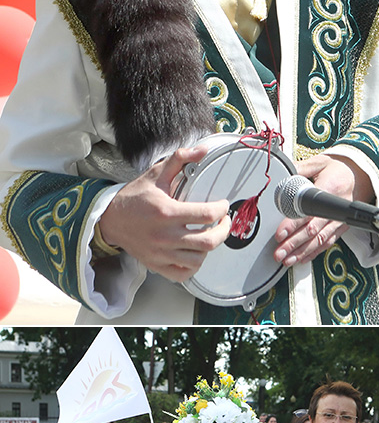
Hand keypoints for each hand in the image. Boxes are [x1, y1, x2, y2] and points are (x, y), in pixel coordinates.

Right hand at [99, 144, 230, 278]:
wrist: (110, 219)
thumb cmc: (134, 197)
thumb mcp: (155, 175)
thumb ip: (179, 160)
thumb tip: (201, 150)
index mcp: (167, 212)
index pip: (207, 214)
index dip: (222, 209)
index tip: (223, 206)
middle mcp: (165, 236)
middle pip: (208, 241)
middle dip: (223, 231)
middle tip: (224, 222)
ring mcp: (161, 253)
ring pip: (198, 259)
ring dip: (209, 247)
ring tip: (209, 235)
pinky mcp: (157, 264)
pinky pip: (183, 273)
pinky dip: (194, 265)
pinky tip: (195, 253)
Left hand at [274, 154, 373, 267]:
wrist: (360, 176)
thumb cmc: (337, 170)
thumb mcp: (319, 162)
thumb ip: (299, 168)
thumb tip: (281, 172)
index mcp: (330, 189)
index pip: (309, 210)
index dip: (293, 224)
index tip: (280, 233)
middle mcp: (337, 207)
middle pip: (313, 230)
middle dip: (294, 244)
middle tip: (278, 252)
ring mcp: (340, 220)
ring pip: (320, 240)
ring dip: (302, 252)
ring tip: (286, 259)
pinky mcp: (341, 227)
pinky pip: (327, 243)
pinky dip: (313, 252)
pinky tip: (301, 259)